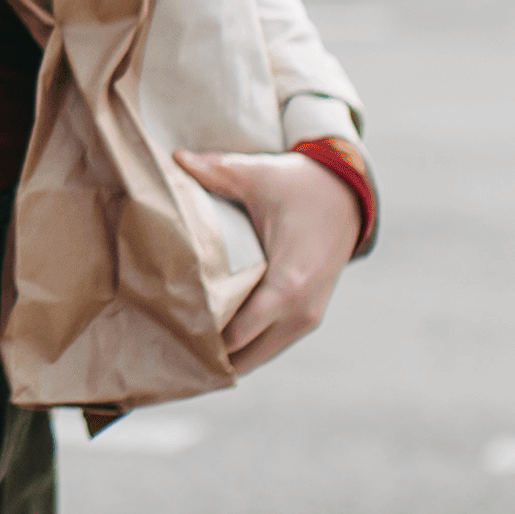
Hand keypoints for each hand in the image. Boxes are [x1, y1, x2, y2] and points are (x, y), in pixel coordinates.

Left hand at [175, 148, 359, 374]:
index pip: (239, 332)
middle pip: (246, 355)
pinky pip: (272, 343)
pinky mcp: (309, 315)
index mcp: (289, 283)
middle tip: (165, 349)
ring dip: (228, 355)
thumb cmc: (302, 187)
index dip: (203, 338)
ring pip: (260, 355)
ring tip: (183, 349)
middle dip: (209, 354)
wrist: (349, 196)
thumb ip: (218, 171)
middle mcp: (301, 309)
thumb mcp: (260, 176)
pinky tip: (214, 340)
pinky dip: (246, 346)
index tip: (166, 335)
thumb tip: (176, 158)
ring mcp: (309, 316)